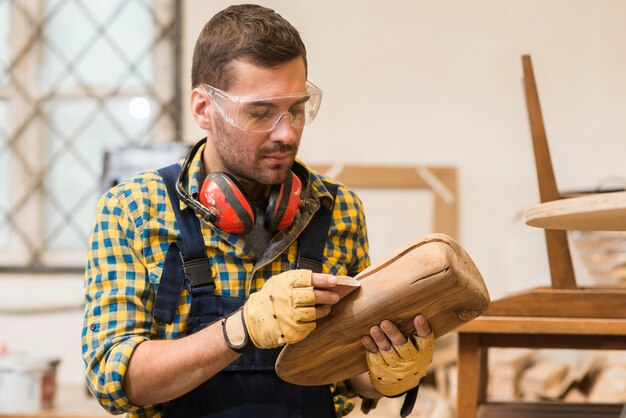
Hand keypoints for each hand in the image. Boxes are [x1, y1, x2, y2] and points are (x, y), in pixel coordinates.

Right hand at [223, 270, 339, 349]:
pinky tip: (314, 319)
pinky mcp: (290, 330)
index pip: (308, 279)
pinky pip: (308, 326)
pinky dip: (313, 322)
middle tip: (335, 296)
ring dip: (323, 310)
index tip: (334, 281)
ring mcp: (288, 316)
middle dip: (327, 296)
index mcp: (284, 284)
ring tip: (327, 308)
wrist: (251, 321)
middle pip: (313, 296)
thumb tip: (325, 281)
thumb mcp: (279, 283)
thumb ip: (298, 281)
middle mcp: (286, 298)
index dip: (323, 280)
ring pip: (313, 313)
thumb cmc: (270, 299)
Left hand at [361, 315, 433, 396]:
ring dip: (380, 339)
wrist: (401, 384)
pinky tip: (365, 338)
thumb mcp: (420, 351)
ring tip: (374, 328)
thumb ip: (416, 334)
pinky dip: (370, 347)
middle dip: (393, 334)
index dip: (423, 330)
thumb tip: (408, 306)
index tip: (418, 317)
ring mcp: (395, 366)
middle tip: (385, 323)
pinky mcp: (381, 369)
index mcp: (423, 354)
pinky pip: (375, 357)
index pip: (426, 341)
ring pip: (387, 351)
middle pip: (402, 346)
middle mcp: (410, 361)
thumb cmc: (412, 357)